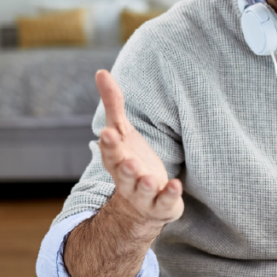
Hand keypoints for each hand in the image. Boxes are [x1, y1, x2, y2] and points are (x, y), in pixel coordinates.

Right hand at [96, 69, 183, 228]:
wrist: (140, 204)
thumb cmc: (130, 160)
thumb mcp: (122, 132)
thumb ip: (113, 104)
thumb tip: (101, 72)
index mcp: (116, 160)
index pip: (111, 152)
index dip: (109, 144)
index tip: (107, 133)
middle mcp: (127, 179)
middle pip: (124, 174)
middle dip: (125, 168)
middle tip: (128, 161)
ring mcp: (144, 194)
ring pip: (143, 191)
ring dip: (145, 185)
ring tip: (149, 178)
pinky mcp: (162, 205)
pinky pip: (166, 202)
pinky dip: (170, 195)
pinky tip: (175, 185)